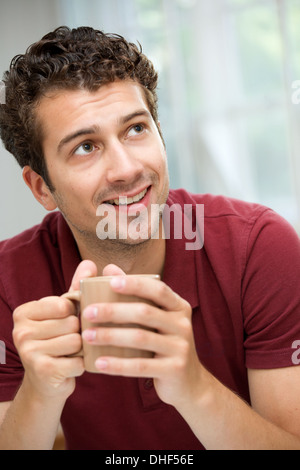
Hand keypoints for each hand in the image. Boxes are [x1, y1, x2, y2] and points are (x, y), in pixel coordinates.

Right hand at [12, 260, 96, 398]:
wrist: (46, 383)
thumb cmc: (57, 341)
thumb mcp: (63, 313)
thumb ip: (75, 288)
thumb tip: (90, 263)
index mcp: (24, 312)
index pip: (64, 304)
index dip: (75, 314)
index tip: (67, 323)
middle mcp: (21, 331)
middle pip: (72, 323)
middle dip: (79, 333)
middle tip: (69, 342)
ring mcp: (28, 352)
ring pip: (77, 341)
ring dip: (81, 349)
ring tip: (71, 354)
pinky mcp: (42, 371)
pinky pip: (78, 361)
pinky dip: (81, 365)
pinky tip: (71, 367)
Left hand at [81, 266, 203, 409]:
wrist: (189, 383)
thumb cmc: (164, 344)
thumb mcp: (157, 319)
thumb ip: (136, 295)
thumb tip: (110, 268)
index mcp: (179, 307)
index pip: (158, 290)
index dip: (135, 284)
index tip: (110, 282)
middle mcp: (183, 324)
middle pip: (144, 312)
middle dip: (113, 311)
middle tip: (87, 312)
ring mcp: (180, 347)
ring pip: (140, 338)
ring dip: (110, 336)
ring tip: (87, 336)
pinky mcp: (174, 370)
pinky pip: (141, 366)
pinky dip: (117, 364)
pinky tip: (98, 363)